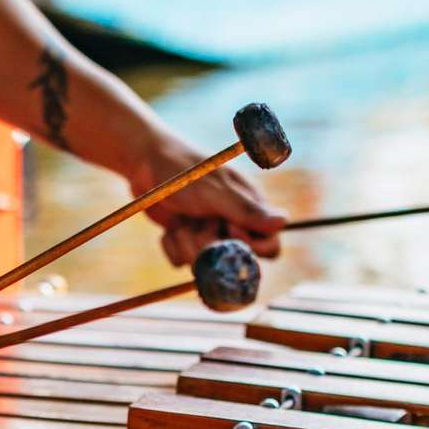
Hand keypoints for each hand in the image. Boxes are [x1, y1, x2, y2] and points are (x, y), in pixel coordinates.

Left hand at [131, 136, 286, 264]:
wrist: (145, 164)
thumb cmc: (186, 172)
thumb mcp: (216, 191)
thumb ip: (246, 210)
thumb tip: (283, 223)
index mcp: (251, 209)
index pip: (270, 246)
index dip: (252, 247)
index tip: (229, 227)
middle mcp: (233, 225)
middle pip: (234, 259)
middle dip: (210, 244)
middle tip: (196, 221)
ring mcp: (209, 235)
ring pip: (206, 263)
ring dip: (188, 242)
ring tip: (182, 219)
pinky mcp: (187, 242)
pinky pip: (182, 261)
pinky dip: (172, 245)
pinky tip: (170, 226)